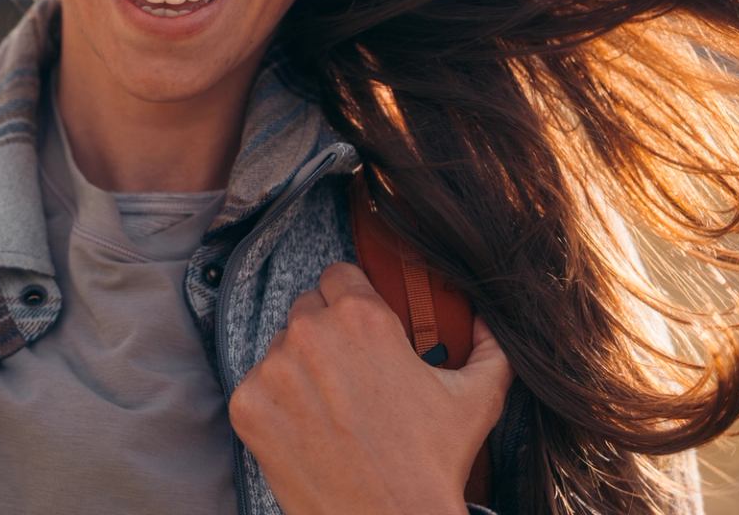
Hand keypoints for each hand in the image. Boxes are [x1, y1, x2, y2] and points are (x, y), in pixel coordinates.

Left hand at [227, 261, 511, 514]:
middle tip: (348, 376)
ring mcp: (273, 369)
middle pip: (307, 308)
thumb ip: (490, 346)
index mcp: (362, 317)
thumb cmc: (434, 463)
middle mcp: (311, 332)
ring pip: (279, 347)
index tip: (359, 331)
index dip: (352, 300)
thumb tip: (486, 317)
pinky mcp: (248, 406)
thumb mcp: (479, 398)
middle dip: (326, 334)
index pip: (339, 275)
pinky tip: (304, 431)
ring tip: (329, 409)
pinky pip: (254, 386)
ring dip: (298, 368)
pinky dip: (274, 405)